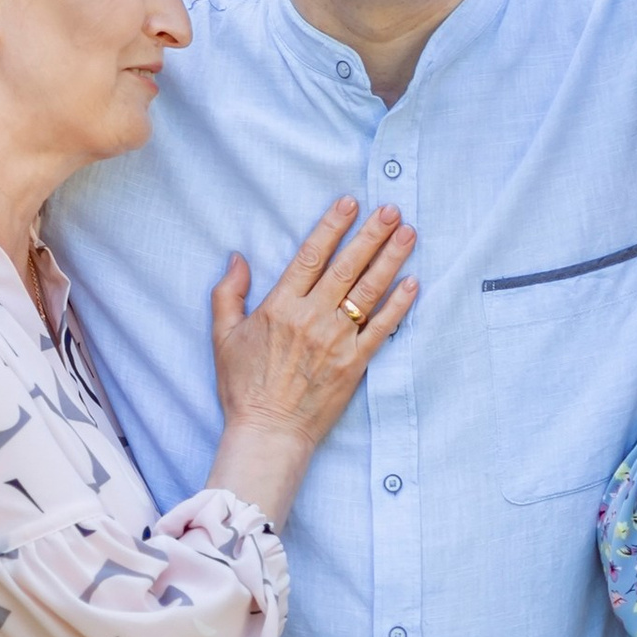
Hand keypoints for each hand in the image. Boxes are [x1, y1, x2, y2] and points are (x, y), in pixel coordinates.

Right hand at [205, 198, 418, 527]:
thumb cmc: (243, 387)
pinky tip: (413, 284)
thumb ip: (228, 294)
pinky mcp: (355, 364)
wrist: (268, 433)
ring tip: (409, 234)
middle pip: (347, 266)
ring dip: (391, 259)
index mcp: (280, 307)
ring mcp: (336, 341)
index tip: (350, 203)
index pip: (311, 256)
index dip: (332, 226)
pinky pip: (382, 329)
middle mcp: (312, 318)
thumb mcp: (223, 336)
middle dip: (371, 234)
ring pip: (369, 291)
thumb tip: (236, 258)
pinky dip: (399, 306)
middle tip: (392, 209)